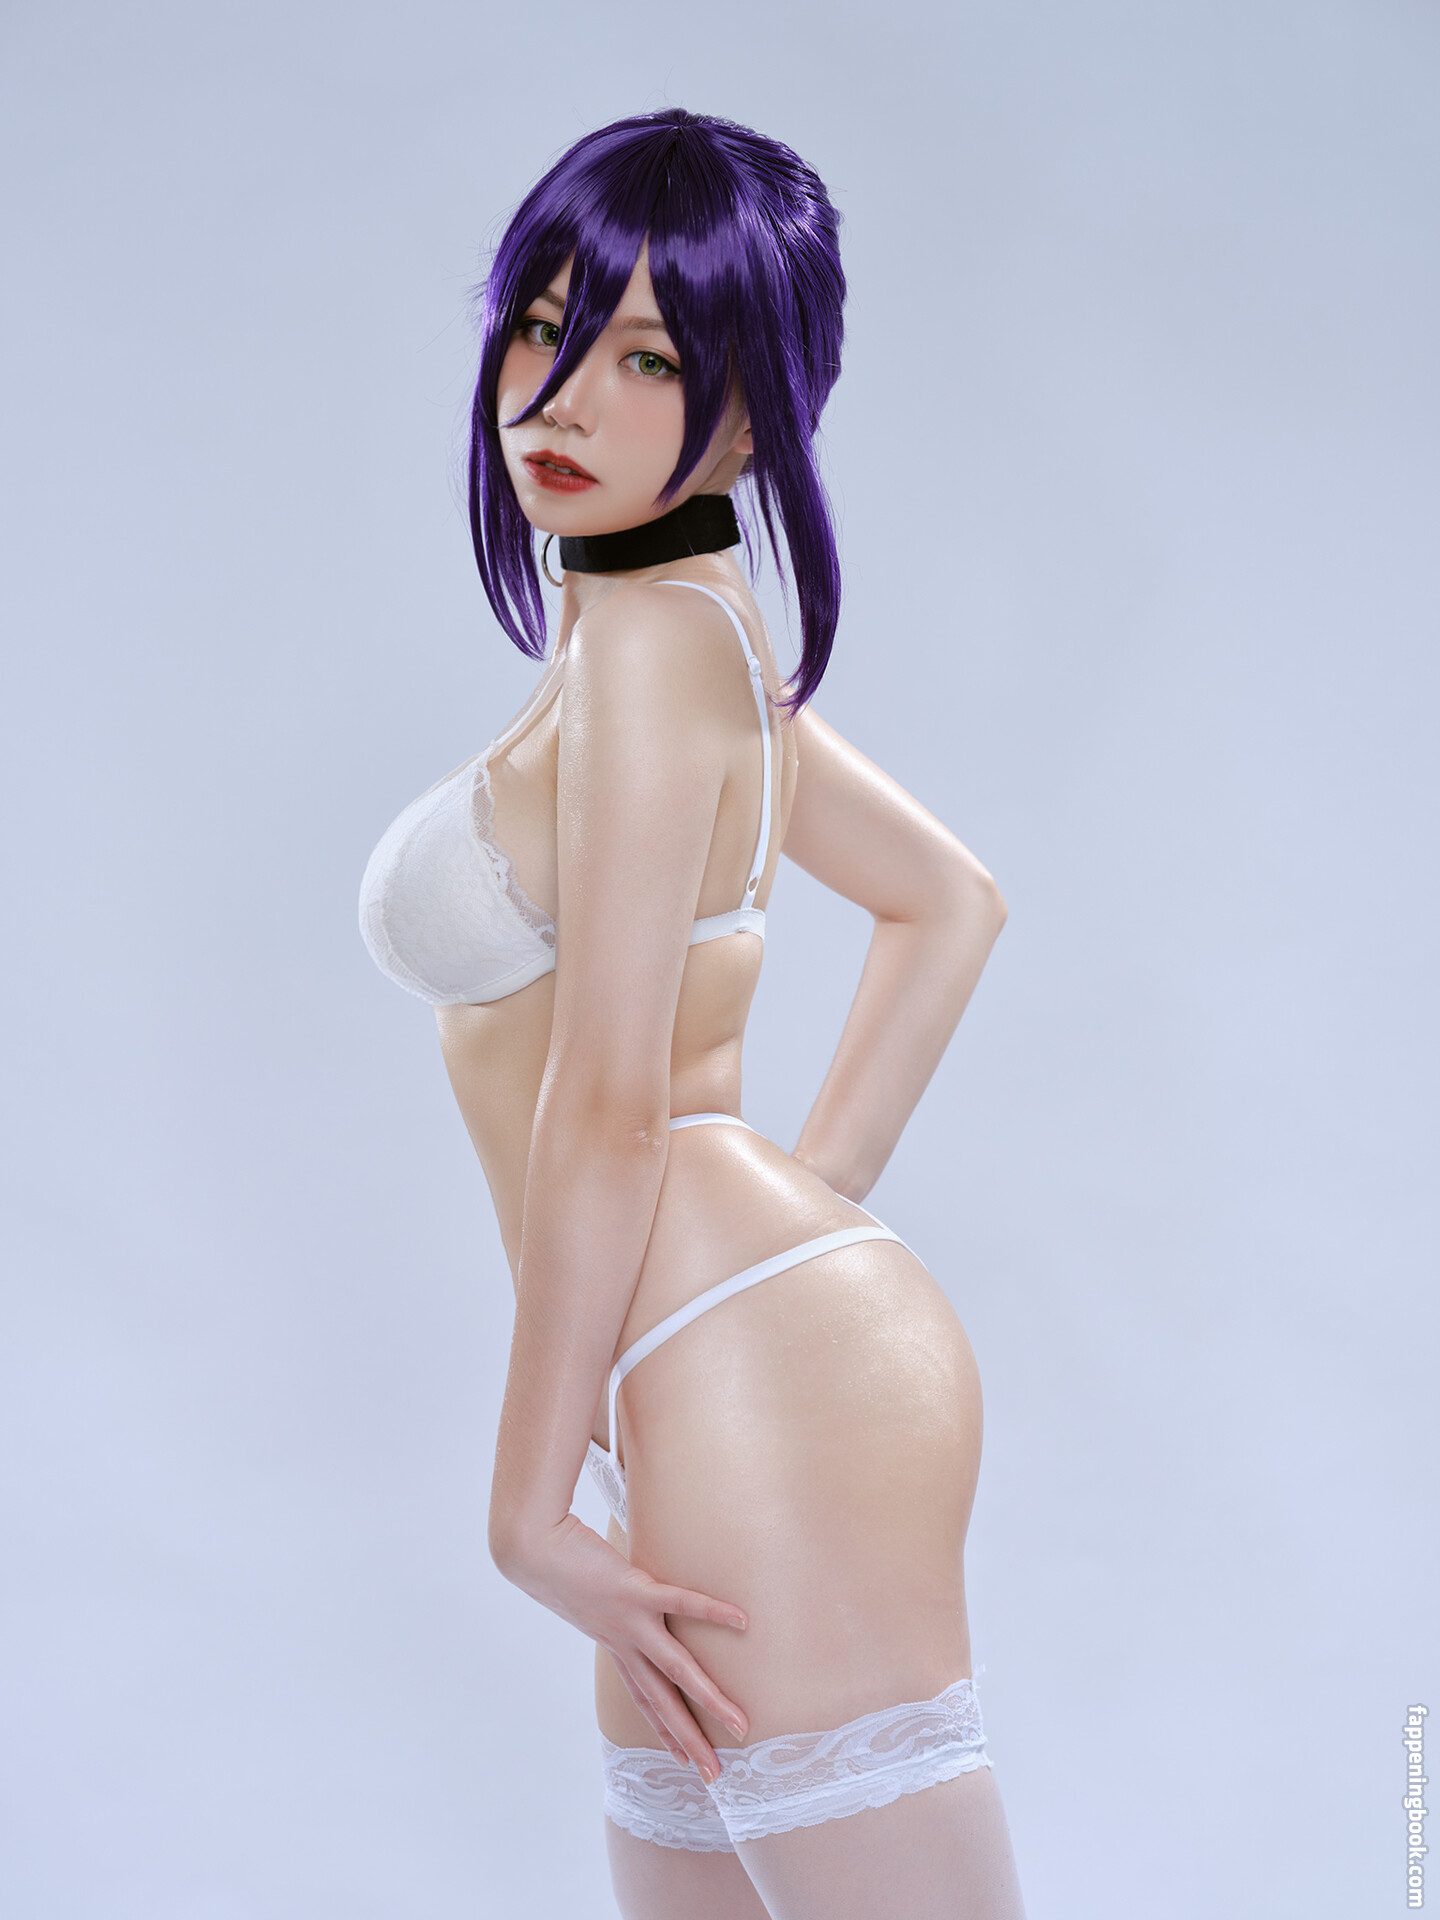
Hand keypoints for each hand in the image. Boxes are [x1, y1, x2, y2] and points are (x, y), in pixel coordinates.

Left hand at [501, 1512, 749, 1781]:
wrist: (528, 1549)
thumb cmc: (558, 1563)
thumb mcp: (588, 1592)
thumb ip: (610, 1598)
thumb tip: (628, 1589)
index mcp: (614, 1643)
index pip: (644, 1697)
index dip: (664, 1729)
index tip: (684, 1761)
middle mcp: (623, 1642)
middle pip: (662, 1700)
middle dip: (689, 1738)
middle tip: (716, 1775)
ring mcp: (629, 1621)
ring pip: (676, 1670)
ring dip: (709, 1700)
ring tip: (740, 1723)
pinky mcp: (634, 1591)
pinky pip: (681, 1603)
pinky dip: (712, 1612)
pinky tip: (741, 1621)